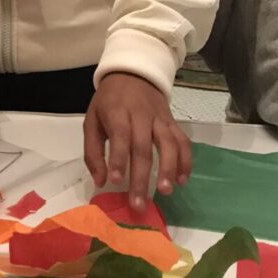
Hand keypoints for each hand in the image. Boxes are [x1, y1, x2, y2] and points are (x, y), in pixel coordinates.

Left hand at [83, 72, 191, 211]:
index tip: (116, 182)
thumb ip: (93, 151)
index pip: (120, 136)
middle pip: (144, 146)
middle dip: (142, 177)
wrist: (133, 73)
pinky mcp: (173, 122)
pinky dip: (185, 161)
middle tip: (139, 203)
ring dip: (168, 168)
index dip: (119, 159)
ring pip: (168, 143)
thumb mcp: (91, 120)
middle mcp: (141, 115)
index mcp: (117, 112)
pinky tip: (182, 180)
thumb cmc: (109, 102)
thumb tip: (100, 181)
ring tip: (165, 191)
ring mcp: (160, 118)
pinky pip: (183, 141)